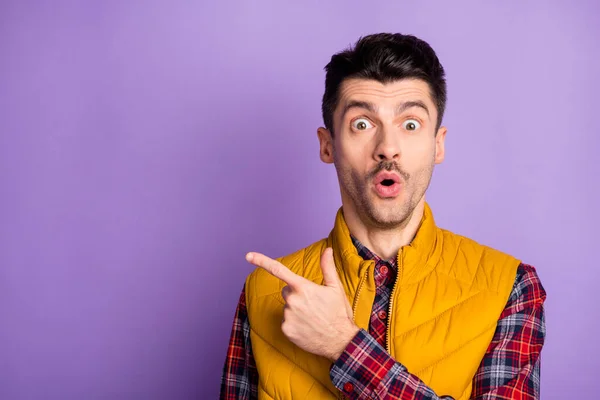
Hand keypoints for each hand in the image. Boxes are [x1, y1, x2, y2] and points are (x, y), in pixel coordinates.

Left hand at [245, 247, 359, 360]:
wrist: (340, 341)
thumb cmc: (338, 313)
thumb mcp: (335, 288)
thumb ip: (327, 267)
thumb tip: (327, 250)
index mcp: (303, 287)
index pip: (278, 270)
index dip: (261, 261)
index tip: (248, 256)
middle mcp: (292, 300)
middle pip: (286, 291)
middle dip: (296, 294)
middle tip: (313, 304)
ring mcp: (287, 316)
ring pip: (287, 307)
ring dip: (296, 309)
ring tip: (312, 317)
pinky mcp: (286, 329)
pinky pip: (286, 321)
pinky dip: (294, 323)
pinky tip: (307, 327)